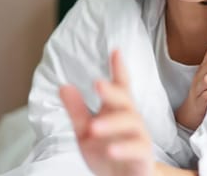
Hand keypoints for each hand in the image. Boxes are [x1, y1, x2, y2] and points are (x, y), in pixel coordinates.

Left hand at [60, 50, 154, 175]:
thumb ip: (76, 110)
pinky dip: (124, 149)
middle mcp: (131, 119)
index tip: (116, 50)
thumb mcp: (85, 130)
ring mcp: (139, 137)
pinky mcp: (142, 156)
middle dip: (112, 91)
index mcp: (116, 110)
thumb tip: (63, 86)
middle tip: (98, 84)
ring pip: (131, 124)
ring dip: (112, 124)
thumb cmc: (106, 149)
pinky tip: (111, 150)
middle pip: (125, 100)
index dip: (119, 68)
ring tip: (93, 127)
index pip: (120, 85)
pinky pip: (137, 149)